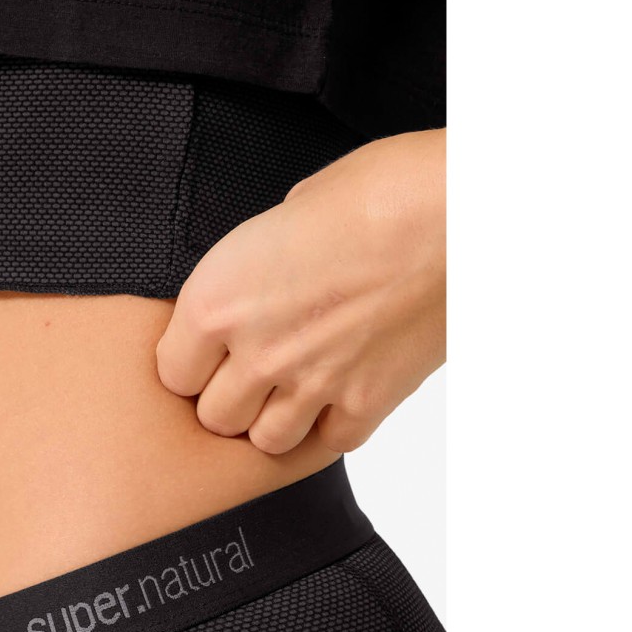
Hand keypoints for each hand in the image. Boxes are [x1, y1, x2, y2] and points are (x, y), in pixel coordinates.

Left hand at [155, 129, 445, 454]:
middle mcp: (256, 352)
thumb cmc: (378, 189)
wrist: (460, 211)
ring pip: (266, 440)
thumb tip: (255, 281)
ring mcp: (314, 384)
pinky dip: (331, 423)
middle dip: (231, 395)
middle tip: (258, 365)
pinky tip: (344, 387)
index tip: (214, 348)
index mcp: (217, 301)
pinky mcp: (370, 402)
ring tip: (296, 383)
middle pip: (214, 416)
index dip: (194, 360)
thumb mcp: (285, 212)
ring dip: (276, 418)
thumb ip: (255, 265)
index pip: (172, 374)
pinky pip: (330, 442)